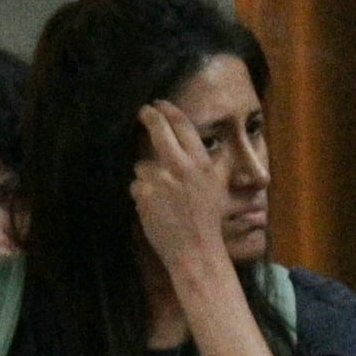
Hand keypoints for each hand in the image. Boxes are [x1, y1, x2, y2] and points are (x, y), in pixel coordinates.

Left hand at [134, 100, 237, 289]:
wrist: (195, 250)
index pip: (181, 124)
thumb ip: (216, 163)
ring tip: (161, 196)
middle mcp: (180, 166)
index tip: (158, 104)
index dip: (167, 110)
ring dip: (146, 176)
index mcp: (200, 162)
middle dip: (148, 116)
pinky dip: (141, 195)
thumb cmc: (208, 221)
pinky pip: (136, 185)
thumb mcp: (219, 187)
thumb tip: (217, 143)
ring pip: (142, 164)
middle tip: (143, 112)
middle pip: (158, 129)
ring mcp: (160, 178)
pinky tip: (154, 209)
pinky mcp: (143, 192)